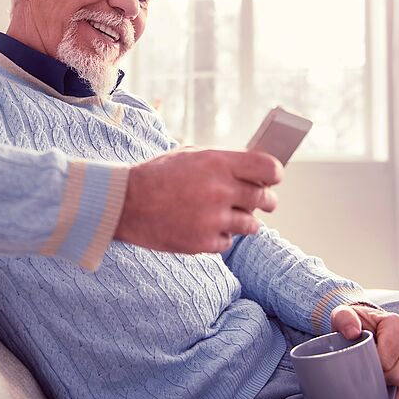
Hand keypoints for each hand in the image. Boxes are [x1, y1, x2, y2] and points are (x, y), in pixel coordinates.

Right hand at [114, 147, 282, 253]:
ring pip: (251, 225)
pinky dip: (219, 237)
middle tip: (259, 202)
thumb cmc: (157, 176)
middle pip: (264, 199)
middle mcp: (220, 191)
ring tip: (226, 216)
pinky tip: (203, 227)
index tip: (271, 180)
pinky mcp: (203, 242)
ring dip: (244, 221)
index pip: (268, 169)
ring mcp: (213, 219)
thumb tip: (254, 173)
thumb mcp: (191, 156)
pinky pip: (228, 242)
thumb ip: (224, 163)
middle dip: (265, 201)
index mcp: (218, 163)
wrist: (124, 203)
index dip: (274, 175)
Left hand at [330, 304, 398, 398]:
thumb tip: (352, 333)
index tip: (360, 364)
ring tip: (374, 384)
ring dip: (389, 389)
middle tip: (366, 375)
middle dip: (380, 379)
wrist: (368, 323)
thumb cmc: (356, 321)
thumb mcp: (344, 314)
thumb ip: (344, 319)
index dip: (372, 367)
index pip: (388, 358)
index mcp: (396, 323)